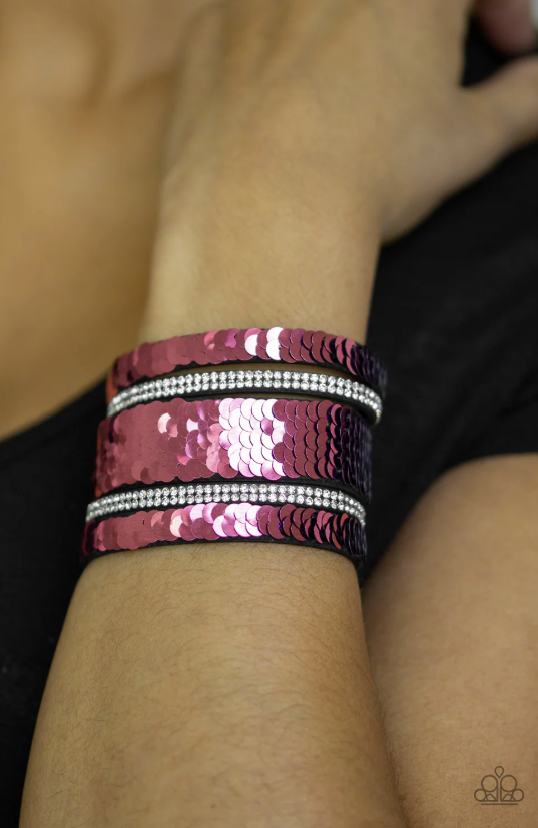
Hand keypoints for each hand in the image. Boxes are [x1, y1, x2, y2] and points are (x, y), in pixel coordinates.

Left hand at [161, 0, 537, 243]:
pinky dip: (277, 49)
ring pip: (318, 8)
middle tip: (425, 71)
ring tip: (350, 94)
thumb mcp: (467, 140)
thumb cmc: (373, 173)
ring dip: (345, 31)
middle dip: (421, 21)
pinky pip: (253, 19)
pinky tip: (284, 111)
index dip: (498, 5)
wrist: (262, 217)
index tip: (505, 48)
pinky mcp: (207, 28)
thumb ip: (520, 101)